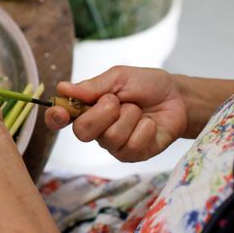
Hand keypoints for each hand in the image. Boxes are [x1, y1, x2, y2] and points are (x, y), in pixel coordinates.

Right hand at [45, 66, 188, 161]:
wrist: (178, 98)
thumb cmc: (147, 85)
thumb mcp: (119, 77)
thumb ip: (93, 85)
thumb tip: (63, 88)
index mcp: (86, 108)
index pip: (60, 118)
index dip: (55, 118)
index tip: (61, 113)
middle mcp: (95, 128)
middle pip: (82, 131)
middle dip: (102, 113)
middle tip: (117, 101)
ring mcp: (113, 144)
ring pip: (110, 137)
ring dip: (129, 117)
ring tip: (138, 110)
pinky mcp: (131, 155)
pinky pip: (131, 145)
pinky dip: (144, 129)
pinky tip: (149, 124)